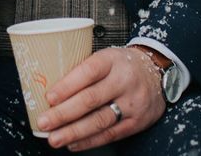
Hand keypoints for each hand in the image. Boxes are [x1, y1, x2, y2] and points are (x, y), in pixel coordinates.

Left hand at [37, 47, 164, 150]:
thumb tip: (51, 87)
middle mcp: (123, 81)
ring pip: (99, 120)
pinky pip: (110, 134)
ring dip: (74, 132)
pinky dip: (89, 141)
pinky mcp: (136, 122)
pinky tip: (73, 143)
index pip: (88, 71)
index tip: (49, 97)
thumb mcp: (106, 57)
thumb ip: (84, 70)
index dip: (67, 85)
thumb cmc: (122, 64)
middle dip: (64, 113)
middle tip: (44, 122)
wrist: (156, 73)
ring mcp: (132, 103)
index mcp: (112, 60)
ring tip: (54, 138)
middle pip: (91, 99)